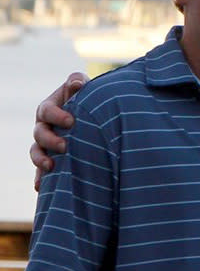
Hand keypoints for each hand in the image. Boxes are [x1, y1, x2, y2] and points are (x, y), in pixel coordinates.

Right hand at [31, 72, 88, 189]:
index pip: (46, 110)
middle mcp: (44, 126)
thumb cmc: (87, 97)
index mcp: (49, 108)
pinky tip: (41, 187)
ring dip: (41, 160)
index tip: (71, 121)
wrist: (92, 114)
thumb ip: (78, 82)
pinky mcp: (51, 157)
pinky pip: (41, 169)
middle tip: (64, 146)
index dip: (56, 115)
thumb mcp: (82, 87)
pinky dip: (41, 178)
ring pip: (36, 152)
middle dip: (50, 140)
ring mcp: (45, 143)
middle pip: (39, 134)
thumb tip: (78, 83)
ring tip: (51, 167)